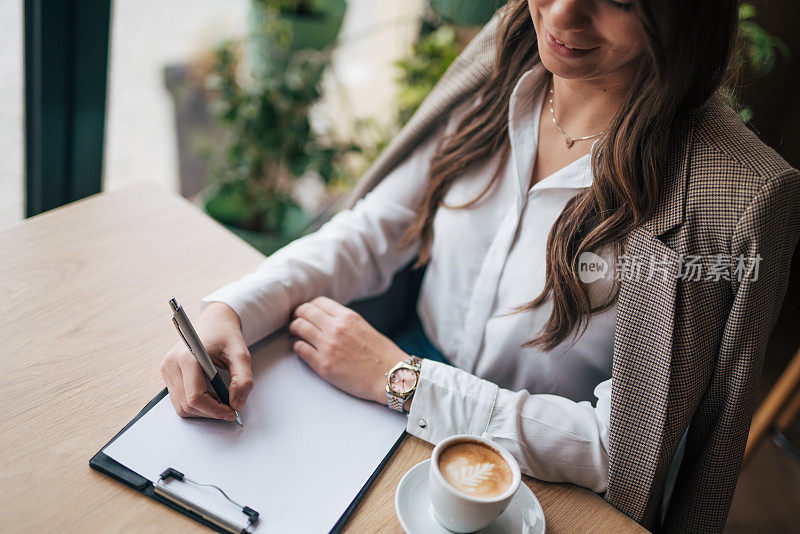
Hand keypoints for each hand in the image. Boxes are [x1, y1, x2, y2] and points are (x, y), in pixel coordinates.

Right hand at [160, 302, 253, 419]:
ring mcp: (167, 370)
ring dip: (203, 410)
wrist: (214, 320)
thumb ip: (243, 380)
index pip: (195, 397)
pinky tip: (211, 395)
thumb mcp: (241, 355)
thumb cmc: (226, 335)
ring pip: (181, 406)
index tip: (232, 412)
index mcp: (187, 357)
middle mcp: (171, 364)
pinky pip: (179, 399)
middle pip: (187, 405)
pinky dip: (196, 404)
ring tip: (221, 400)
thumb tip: (236, 405)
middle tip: (230, 407)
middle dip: (210, 412)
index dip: (215, 410)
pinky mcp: (168, 374)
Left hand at [288, 296, 408, 404]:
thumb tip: (327, 320)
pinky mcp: (323, 365)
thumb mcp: (364, 327)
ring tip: (294, 334)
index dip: (308, 306)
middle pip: (304, 312)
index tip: (305, 312)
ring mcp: (328, 346)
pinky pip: (300, 349)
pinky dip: (297, 346)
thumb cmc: (382, 355)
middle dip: (297, 316)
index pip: (318, 302)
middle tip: (295, 322)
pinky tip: (301, 349)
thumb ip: (345, 321)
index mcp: (348, 316)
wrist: (392, 376)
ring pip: (298, 328)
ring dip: (293, 330)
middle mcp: (336, 328)